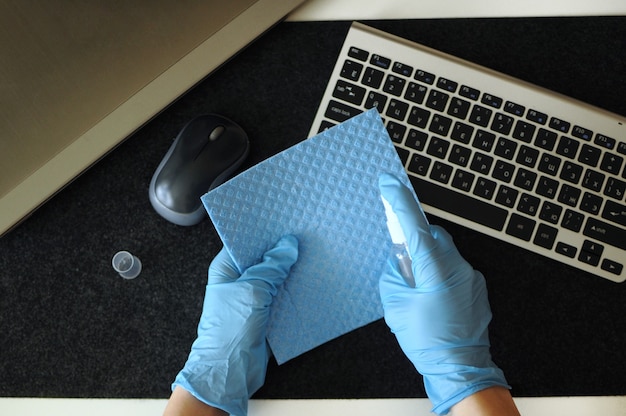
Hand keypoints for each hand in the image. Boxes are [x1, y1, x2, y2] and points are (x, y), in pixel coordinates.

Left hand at [172, 235, 297, 415]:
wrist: (228, 372)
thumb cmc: (229, 331)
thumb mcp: (253, 290)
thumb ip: (271, 266)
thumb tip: (287, 245)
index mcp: (226, 268)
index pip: (246, 241)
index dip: (265, 232)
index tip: (286, 221)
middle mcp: (238, 280)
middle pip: (263, 258)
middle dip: (282, 250)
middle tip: (304, 236)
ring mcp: (252, 298)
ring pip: (276, 278)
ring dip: (291, 272)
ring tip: (312, 255)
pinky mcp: (265, 314)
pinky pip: (282, 296)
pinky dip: (294, 291)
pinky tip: (310, 282)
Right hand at [378, 174, 508, 414]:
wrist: (460, 369)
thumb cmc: (427, 341)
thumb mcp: (395, 306)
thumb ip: (393, 274)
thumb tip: (398, 259)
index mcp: (435, 268)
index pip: (414, 225)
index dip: (399, 201)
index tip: (389, 182)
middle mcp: (458, 266)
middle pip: (433, 235)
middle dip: (416, 239)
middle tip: (402, 259)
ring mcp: (471, 277)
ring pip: (444, 253)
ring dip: (428, 261)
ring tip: (418, 289)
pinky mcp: (477, 289)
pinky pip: (454, 269)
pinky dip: (441, 274)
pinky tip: (433, 300)